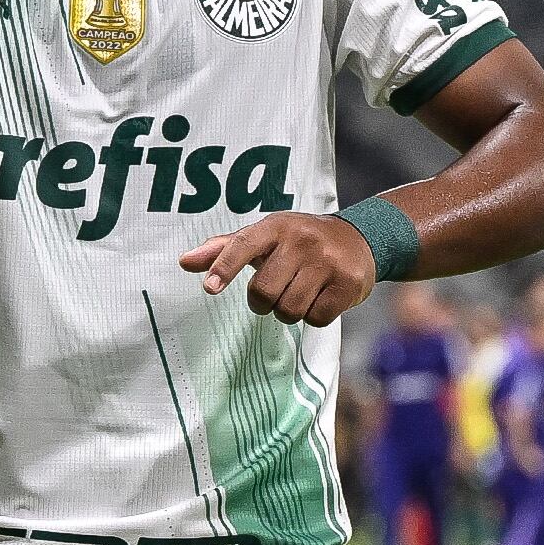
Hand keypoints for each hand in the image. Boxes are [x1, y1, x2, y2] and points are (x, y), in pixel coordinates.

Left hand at [180, 213, 375, 325]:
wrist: (359, 238)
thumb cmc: (300, 242)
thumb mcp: (265, 237)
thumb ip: (225, 249)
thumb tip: (184, 262)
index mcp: (276, 227)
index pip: (243, 245)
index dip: (224, 267)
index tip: (209, 288)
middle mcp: (302, 240)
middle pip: (263, 292)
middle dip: (263, 302)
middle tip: (274, 292)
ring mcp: (327, 262)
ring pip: (289, 309)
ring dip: (288, 311)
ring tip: (299, 293)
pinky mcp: (347, 283)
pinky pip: (317, 318)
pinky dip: (314, 316)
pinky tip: (320, 298)